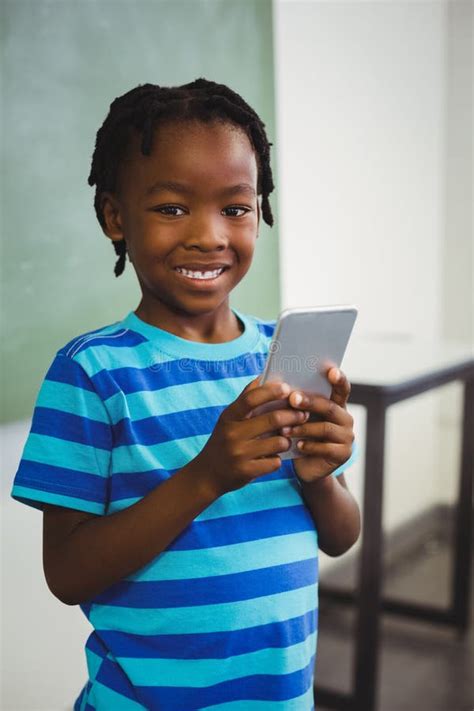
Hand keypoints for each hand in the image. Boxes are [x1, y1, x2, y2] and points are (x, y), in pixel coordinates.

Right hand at [193, 376, 308, 496]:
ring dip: (287, 441)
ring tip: (285, 440)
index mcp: (229, 417)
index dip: (271, 391)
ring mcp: (239, 454)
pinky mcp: (246, 471)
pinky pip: (275, 462)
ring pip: (278, 442)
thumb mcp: (229, 419)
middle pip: (273, 419)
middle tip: (303, 415)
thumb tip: (263, 376)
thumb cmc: (224, 440)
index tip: (287, 388)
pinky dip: (278, 459)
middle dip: (293, 416)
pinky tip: (272, 458)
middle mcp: (233, 434)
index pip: (251, 399)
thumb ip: (246, 399)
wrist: (207, 474)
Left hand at [282, 367, 354, 483]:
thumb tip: (275, 382)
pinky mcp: (343, 454)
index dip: (339, 379)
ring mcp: (347, 437)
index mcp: (336, 404)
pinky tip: (297, 446)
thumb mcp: (297, 417)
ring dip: (303, 427)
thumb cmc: (299, 435)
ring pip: (325, 428)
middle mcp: (345, 418)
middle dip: (310, 402)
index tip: (331, 370)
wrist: (305, 467)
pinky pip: (326, 448)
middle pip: (329, 407)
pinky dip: (309, 446)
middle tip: (292, 398)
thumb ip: (295, 402)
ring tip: (284, 429)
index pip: (342, 388)